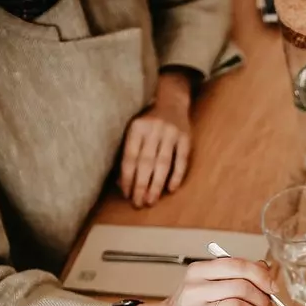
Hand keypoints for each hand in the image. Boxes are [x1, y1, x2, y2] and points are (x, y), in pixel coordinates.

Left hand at [119, 71, 193, 207]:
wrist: (172, 101)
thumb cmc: (148, 123)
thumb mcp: (135, 132)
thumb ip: (129, 153)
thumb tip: (120, 183)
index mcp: (136, 128)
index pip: (130, 157)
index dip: (127, 177)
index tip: (127, 194)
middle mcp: (153, 130)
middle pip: (146, 162)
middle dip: (141, 185)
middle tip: (138, 203)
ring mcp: (171, 133)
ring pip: (162, 163)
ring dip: (156, 184)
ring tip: (151, 201)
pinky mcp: (186, 138)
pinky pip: (181, 160)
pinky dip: (176, 175)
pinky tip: (171, 189)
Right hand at [130, 258, 277, 305]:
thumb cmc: (192, 305)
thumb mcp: (208, 282)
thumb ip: (235, 273)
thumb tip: (265, 269)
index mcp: (198, 271)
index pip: (236, 265)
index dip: (261, 275)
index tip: (272, 287)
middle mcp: (195, 289)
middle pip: (242, 287)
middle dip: (263, 298)